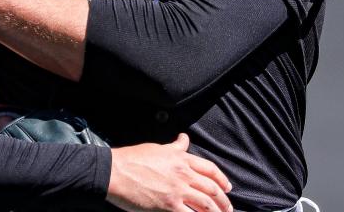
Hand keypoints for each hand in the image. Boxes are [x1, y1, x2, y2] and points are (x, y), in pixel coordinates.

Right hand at [107, 134, 232, 211]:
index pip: (210, 169)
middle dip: (223, 201)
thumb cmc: (132, 158)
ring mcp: (177, 191)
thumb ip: (175, 147)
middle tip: (228, 208)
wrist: (115, 171)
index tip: (227, 188)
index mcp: (181, 159)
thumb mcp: (157, 148)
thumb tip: (184, 139)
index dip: (222, 180)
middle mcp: (183, 174)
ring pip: (206, 204)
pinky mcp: (168, 206)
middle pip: (212, 189)